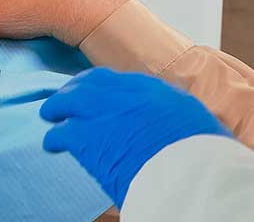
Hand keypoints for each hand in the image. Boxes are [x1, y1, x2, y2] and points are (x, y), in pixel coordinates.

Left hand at [40, 68, 231, 207]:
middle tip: (66, 97)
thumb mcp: (195, 123)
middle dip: (76, 89)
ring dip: (58, 107)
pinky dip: (54, 138)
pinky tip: (51, 145)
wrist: (191, 173)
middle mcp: (123, 94)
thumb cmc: (202, 156)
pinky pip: (61, 133)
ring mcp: (101, 112)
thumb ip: (174, 116)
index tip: (96, 92)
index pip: (119, 81)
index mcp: (153, 90)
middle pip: (90, 83)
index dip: (103, 87)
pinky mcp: (85, 137)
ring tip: (50, 115)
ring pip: (69, 101)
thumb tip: (172, 124)